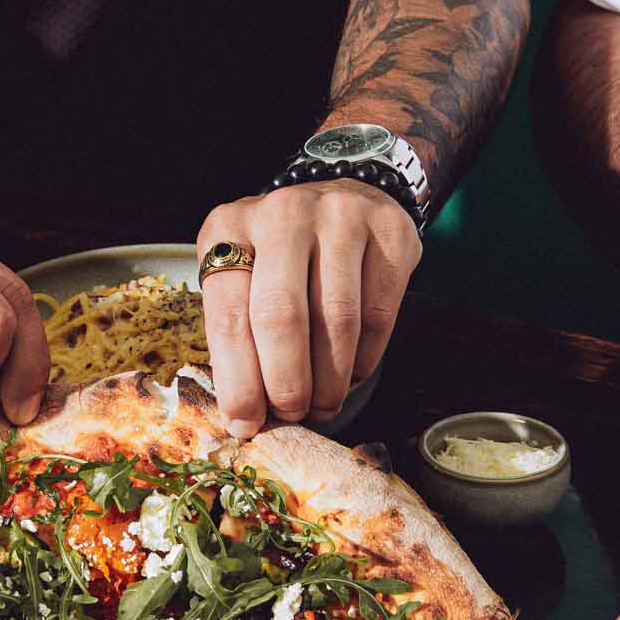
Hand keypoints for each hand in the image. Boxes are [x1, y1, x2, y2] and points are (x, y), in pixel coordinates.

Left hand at [196, 179, 419, 435]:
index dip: (238, 380)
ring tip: (323, 405)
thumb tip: (245, 416)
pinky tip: (351, 375)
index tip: (246, 422)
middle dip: (286, 382)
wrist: (347, 197)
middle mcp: (283, 213)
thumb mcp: (244, 276)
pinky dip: (364, 358)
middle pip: (281, 317)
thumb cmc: (281, 256)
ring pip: (335, 320)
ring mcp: (340, 216)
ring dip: (329, 379)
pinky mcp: (390, 232)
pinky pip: (377, 314)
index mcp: (229, 228)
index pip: (229, 315)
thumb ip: (240, 334)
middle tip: (291, 414)